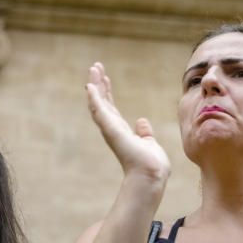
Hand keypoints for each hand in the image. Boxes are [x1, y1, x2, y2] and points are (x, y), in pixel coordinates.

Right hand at [86, 62, 170, 184]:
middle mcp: (113, 129)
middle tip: (95, 66)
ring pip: (98, 103)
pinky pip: (100, 111)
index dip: (107, 92)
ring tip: (93, 69)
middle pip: (102, 102)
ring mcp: (110, 130)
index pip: (111, 107)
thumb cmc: (151, 165)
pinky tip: (91, 86)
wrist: (151, 175)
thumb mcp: (148, 143)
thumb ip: (144, 132)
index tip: (105, 77)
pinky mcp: (111, 130)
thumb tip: (141, 122)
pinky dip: (94, 98)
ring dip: (95, 86)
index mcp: (121, 131)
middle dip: (99, 84)